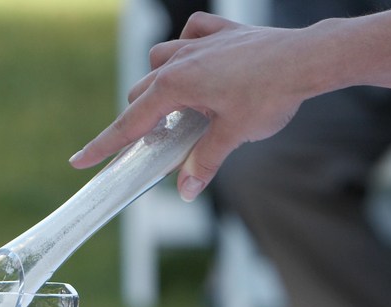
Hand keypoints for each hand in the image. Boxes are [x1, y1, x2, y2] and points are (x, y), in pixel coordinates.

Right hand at [69, 13, 313, 200]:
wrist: (310, 58)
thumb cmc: (272, 94)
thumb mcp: (234, 135)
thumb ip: (204, 162)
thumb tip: (186, 190)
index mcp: (175, 86)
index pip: (129, 123)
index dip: (103, 146)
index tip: (80, 160)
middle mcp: (180, 61)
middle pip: (141, 94)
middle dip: (141, 120)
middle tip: (154, 143)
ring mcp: (200, 43)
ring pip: (159, 60)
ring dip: (159, 83)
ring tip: (177, 105)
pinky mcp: (223, 32)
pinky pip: (192, 33)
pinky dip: (187, 46)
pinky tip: (196, 58)